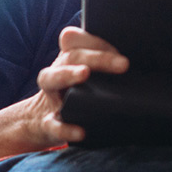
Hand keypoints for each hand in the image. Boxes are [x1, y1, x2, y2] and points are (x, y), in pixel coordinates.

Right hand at [27, 26, 128, 143]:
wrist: (40, 123)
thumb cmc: (72, 95)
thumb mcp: (86, 78)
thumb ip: (103, 66)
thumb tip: (131, 61)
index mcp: (69, 60)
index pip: (78, 40)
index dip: (97, 41)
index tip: (122, 52)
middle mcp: (56, 72)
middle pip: (71, 56)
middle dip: (97, 57)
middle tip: (123, 63)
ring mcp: (49, 96)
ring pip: (51, 78)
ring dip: (68, 73)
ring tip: (84, 73)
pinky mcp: (47, 122)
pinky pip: (53, 123)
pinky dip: (65, 127)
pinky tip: (80, 131)